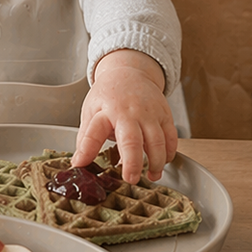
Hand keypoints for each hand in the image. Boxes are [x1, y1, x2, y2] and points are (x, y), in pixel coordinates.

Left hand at [74, 49, 176, 181]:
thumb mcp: (91, 111)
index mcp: (105, 112)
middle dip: (133, 162)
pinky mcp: (164, 114)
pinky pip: (171, 136)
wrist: (130, 72)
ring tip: (153, 176)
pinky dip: (170, 152)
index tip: (81, 165)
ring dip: (157, 161)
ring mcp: (149, 113)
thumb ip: (86, 137)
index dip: (87, 150)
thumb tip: (79, 162)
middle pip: (132, 139)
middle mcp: (128, 112)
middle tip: (131, 178)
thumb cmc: (109, 96)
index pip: (93, 132)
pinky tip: (164, 161)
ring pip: (157, 140)